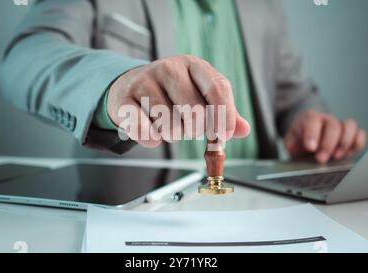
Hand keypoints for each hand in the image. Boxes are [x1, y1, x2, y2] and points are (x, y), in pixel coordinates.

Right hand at [107, 55, 249, 147]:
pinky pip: (146, 133)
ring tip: (166, 124)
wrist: (129, 87)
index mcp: (193, 65)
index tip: (223, 134)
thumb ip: (223, 112)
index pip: (218, 88)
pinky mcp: (124, 100)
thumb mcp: (199, 95)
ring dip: (171, 135)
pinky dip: (152, 140)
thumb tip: (243, 129)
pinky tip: (150, 129)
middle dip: (194, 130)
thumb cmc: (170, 94)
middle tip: (188, 128)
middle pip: (195, 112)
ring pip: (170, 126)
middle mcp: (169, 68)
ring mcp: (144, 81)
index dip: (225, 116)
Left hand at [284, 110, 366, 163]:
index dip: (312, 134)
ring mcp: (340, 124)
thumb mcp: (290, 142)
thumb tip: (295, 149)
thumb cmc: (299, 140)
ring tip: (336, 156)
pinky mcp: (352, 133)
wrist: (307, 137)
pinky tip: (349, 153)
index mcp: (310, 118)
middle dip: (328, 144)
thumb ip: (291, 144)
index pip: (313, 121)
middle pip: (333, 125)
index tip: (311, 148)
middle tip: (321, 159)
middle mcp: (327, 119)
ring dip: (345, 142)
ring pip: (350, 125)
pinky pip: (360, 133)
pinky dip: (358, 142)